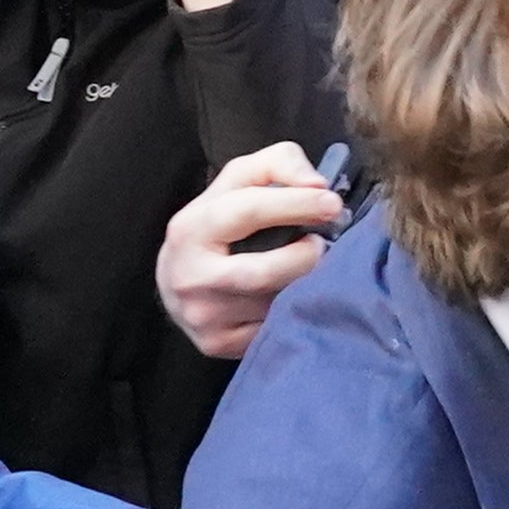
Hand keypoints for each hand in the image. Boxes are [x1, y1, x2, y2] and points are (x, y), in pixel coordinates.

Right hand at [155, 141, 342, 358]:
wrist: (176, 280)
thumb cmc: (220, 225)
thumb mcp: (238, 182)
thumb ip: (277, 165)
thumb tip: (318, 185)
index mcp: (191, 228)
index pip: (247, 210)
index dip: (295, 204)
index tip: (332, 203)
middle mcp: (191, 276)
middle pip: (264, 271)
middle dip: (304, 257)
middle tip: (323, 244)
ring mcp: (203, 315)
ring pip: (273, 304)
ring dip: (301, 285)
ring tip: (307, 269)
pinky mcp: (216, 344)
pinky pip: (271, 329)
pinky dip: (290, 312)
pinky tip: (292, 298)